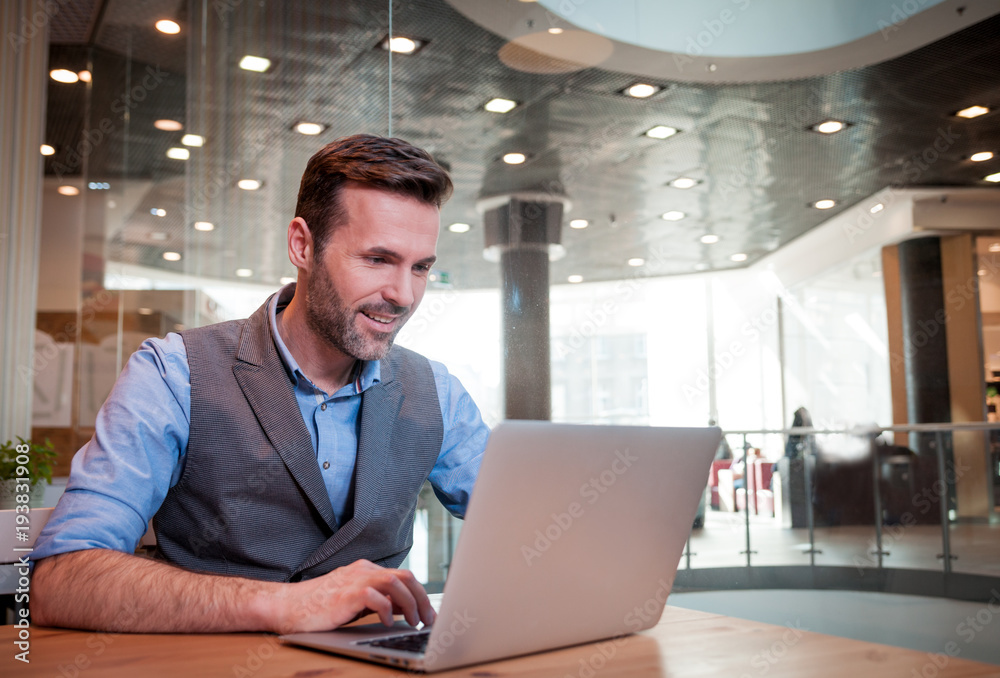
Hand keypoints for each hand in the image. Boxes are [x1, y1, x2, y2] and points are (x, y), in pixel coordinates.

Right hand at [271, 559, 435, 632]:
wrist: (287, 606)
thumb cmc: (319, 606)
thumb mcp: (354, 601)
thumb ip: (378, 600)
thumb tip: (404, 610)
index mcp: (366, 570)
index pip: (403, 577)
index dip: (420, 595)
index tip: (429, 614)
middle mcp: (363, 571)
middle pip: (405, 577)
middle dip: (422, 599)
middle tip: (428, 620)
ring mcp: (354, 580)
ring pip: (395, 583)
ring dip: (410, 603)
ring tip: (414, 622)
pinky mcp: (346, 594)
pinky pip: (375, 597)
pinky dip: (387, 610)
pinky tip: (388, 623)